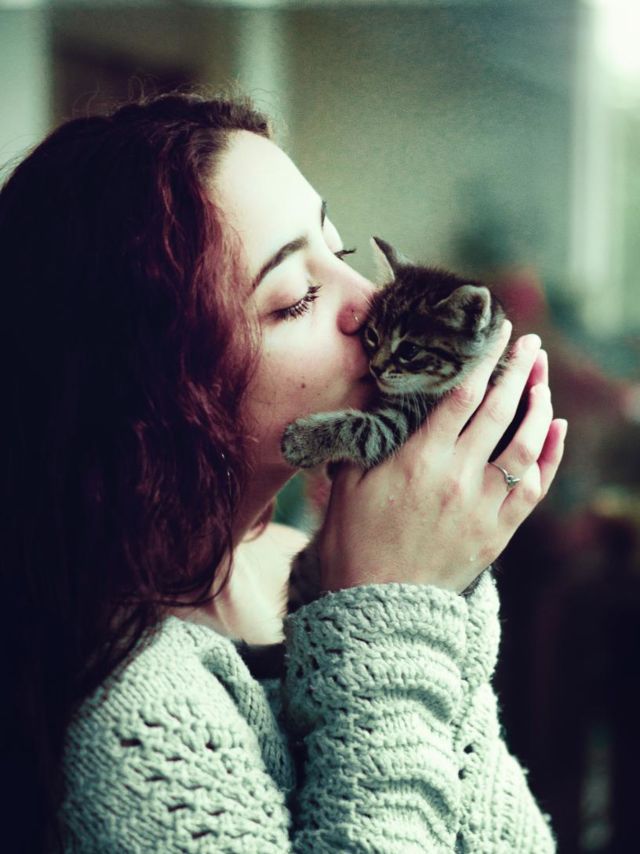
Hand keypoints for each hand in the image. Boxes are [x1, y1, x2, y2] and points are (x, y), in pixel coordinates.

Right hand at [317, 321, 566, 594]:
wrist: (376, 605)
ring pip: (524, 446)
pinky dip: (550, 457)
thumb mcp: (349, 482)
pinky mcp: (497, 533)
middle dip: (518, 371)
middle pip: (498, 411)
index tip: (499, 335)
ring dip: (539, 407)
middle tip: (530, 343)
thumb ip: (370, 438)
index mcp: (418, 459)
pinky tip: (556, 430)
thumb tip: (383, 399)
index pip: (462, 396)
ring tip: (543, 380)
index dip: (485, 360)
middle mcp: (457, 477)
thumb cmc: (354, 541)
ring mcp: (482, 507)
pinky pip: (534, 489)